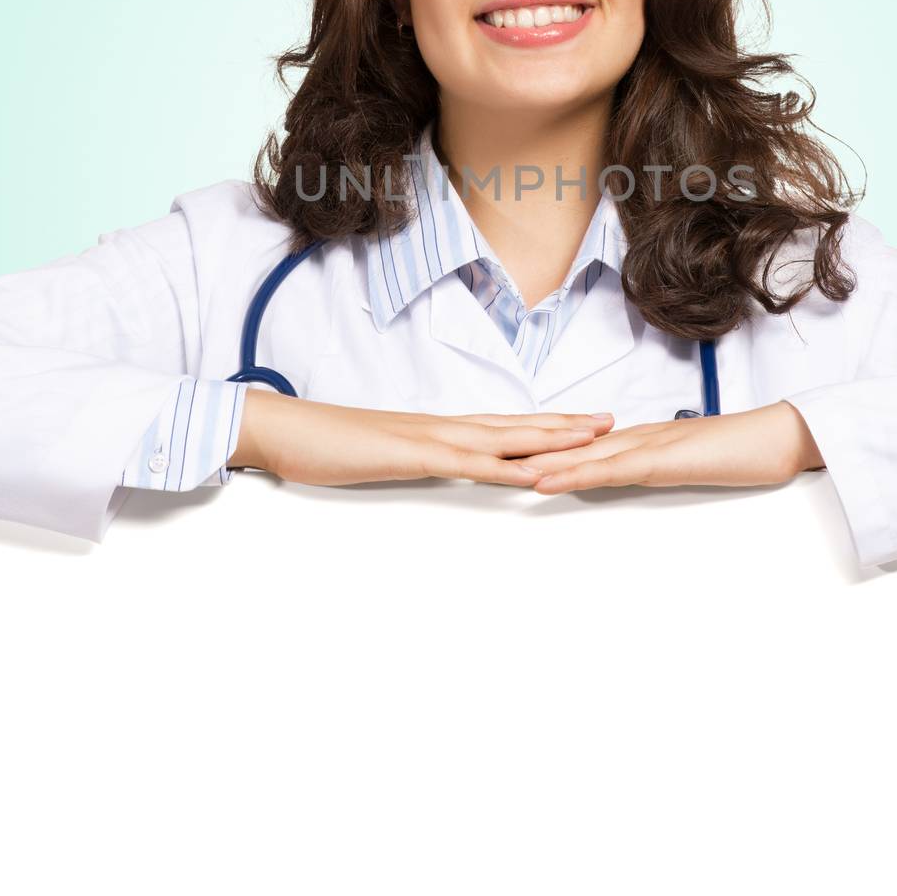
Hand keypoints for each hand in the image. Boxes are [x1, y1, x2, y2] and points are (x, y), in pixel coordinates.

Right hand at [235, 389, 615, 486]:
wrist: (285, 430)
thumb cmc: (326, 443)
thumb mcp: (381, 455)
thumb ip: (411, 458)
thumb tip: (433, 466)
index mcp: (436, 428)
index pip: (503, 426)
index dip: (546, 425)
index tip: (583, 425)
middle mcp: (442, 427)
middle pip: (516, 426)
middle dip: (566, 426)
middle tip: (611, 422)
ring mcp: (429, 438)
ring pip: (503, 438)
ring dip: (550, 439)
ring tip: (591, 438)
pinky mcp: (413, 454)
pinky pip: (466, 463)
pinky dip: (502, 468)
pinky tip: (529, 473)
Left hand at [516, 400, 823, 492]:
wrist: (784, 436)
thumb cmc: (751, 449)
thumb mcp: (703, 463)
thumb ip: (676, 465)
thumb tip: (654, 473)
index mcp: (647, 439)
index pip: (588, 446)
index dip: (550, 451)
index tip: (514, 458)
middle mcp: (638, 437)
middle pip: (573, 447)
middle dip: (530, 456)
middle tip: (486, 462)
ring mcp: (646, 446)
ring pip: (579, 457)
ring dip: (536, 465)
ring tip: (495, 472)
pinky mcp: (658, 460)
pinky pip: (605, 469)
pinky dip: (570, 475)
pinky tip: (543, 482)